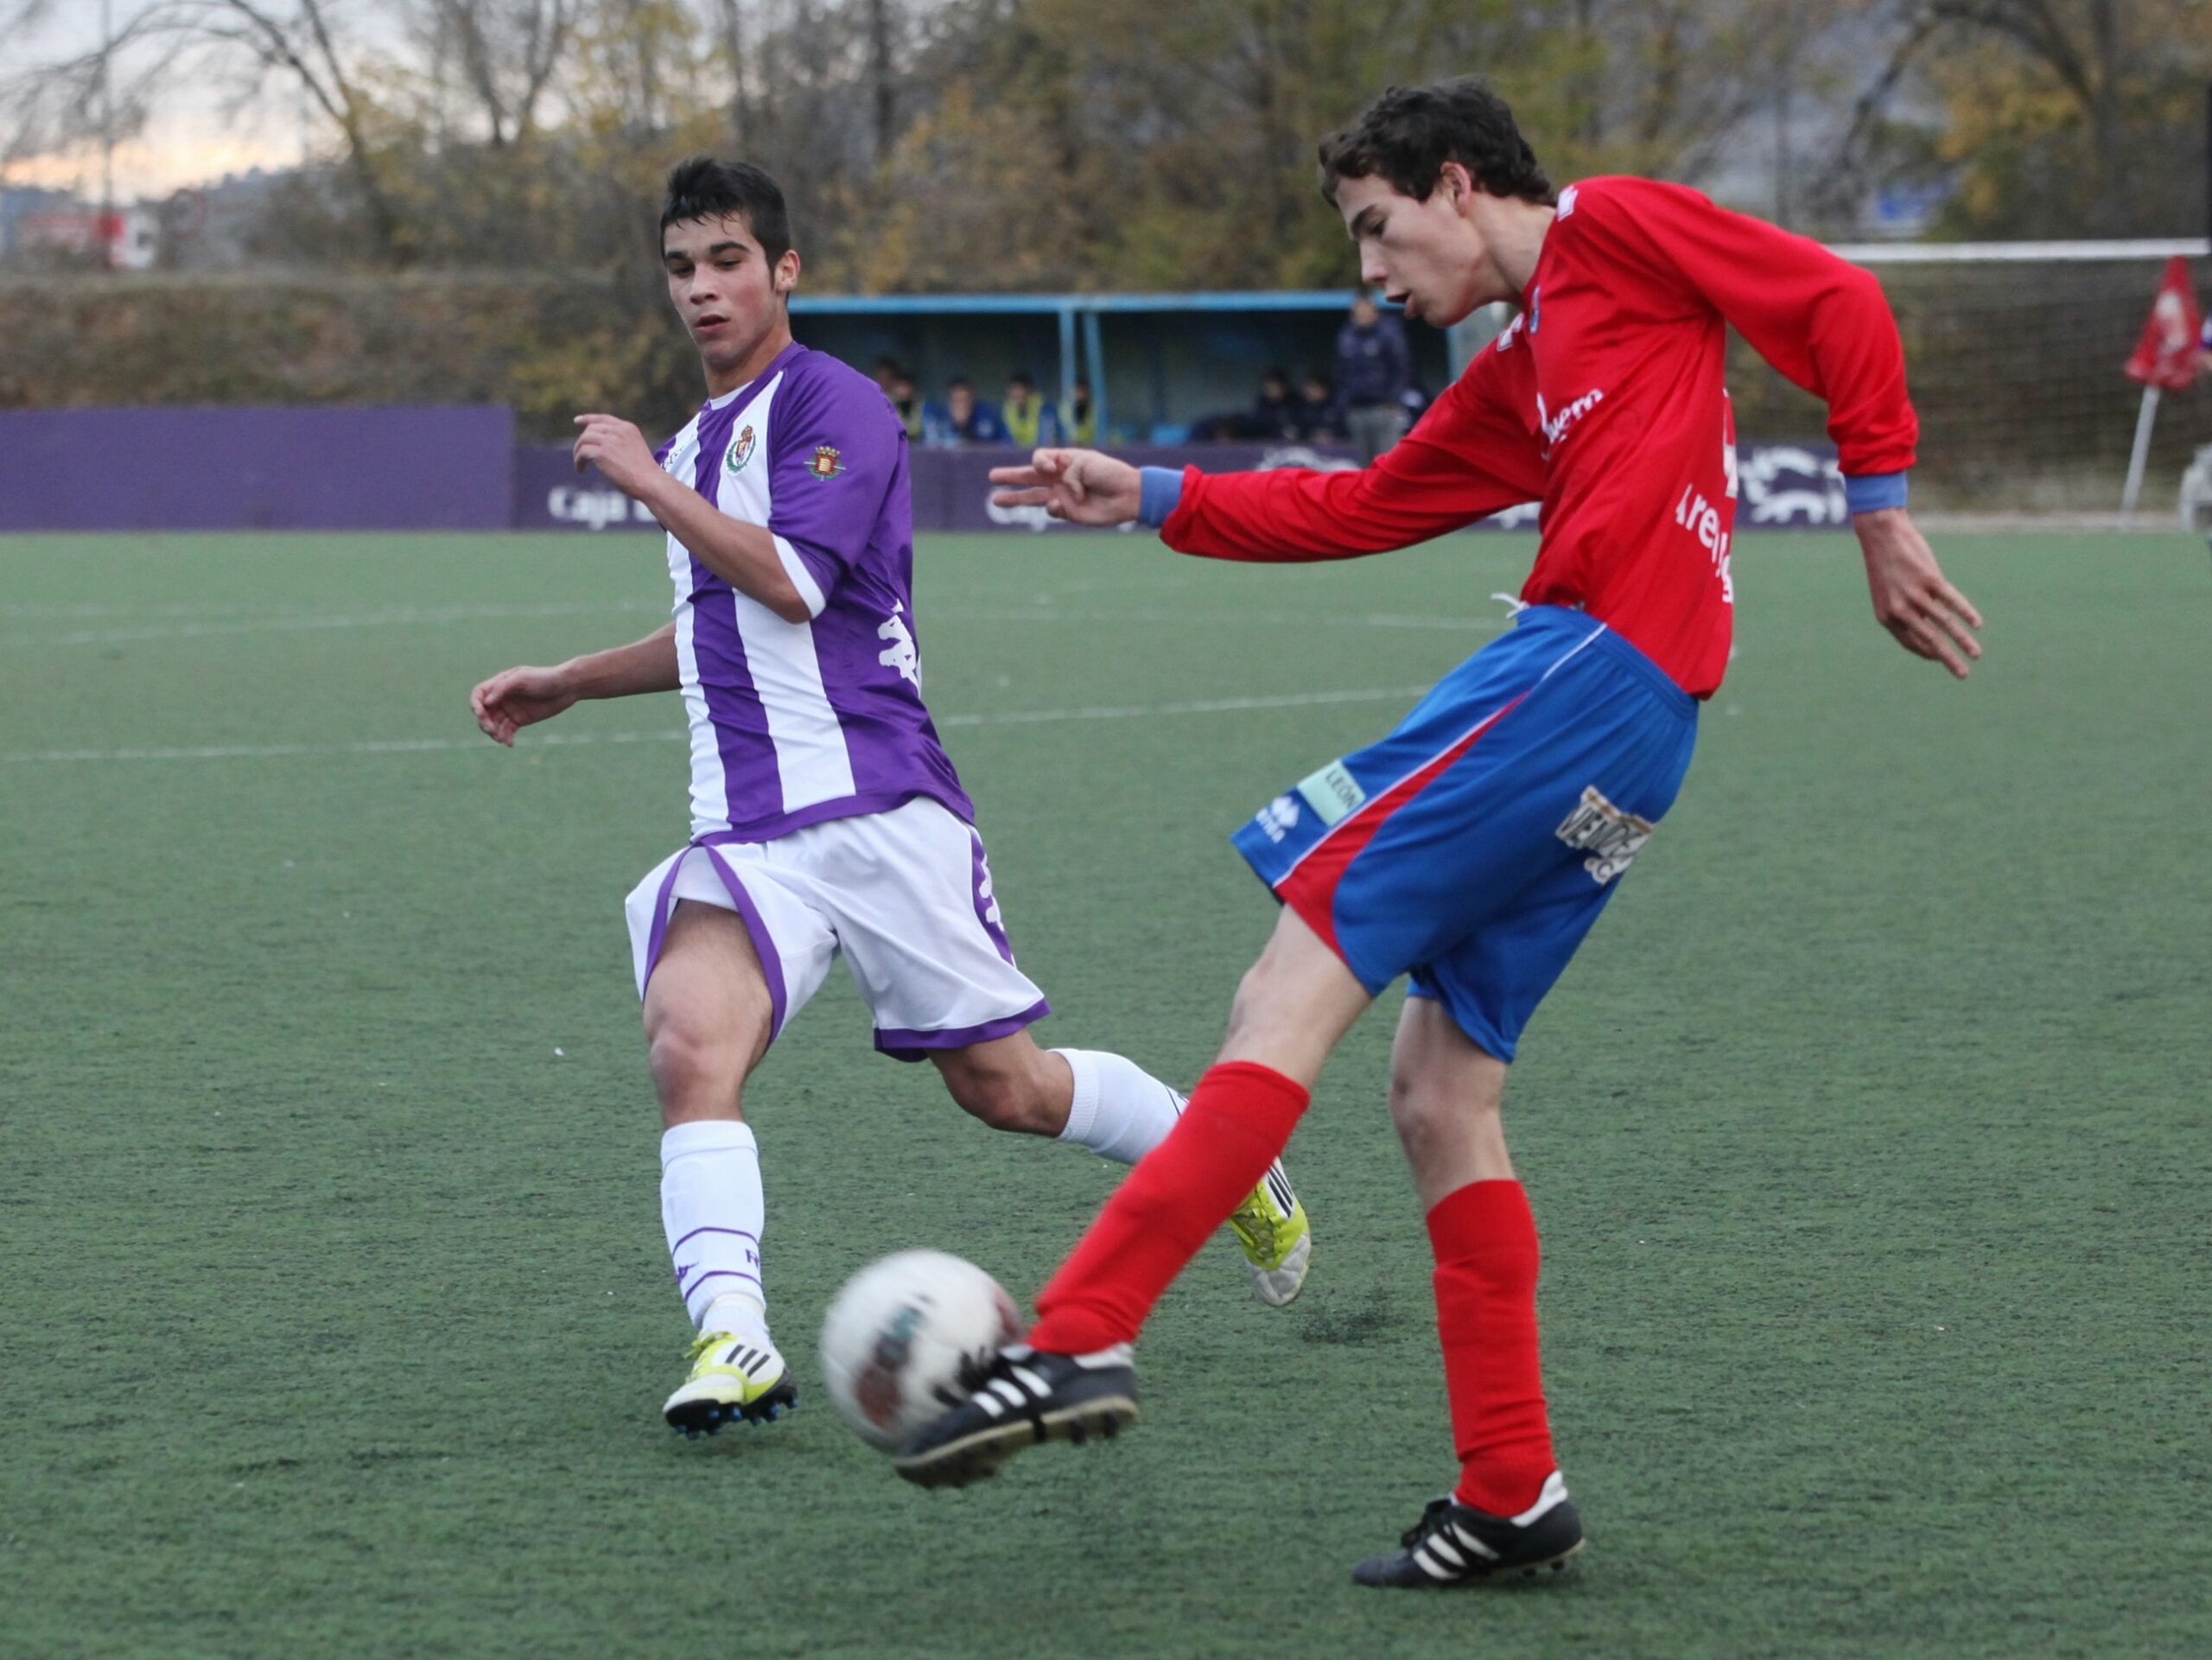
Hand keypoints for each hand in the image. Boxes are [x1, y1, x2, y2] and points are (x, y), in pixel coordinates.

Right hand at [471, 664, 578, 745]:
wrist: (567, 687)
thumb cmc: (544, 678)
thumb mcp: (523, 679)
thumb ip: (503, 688)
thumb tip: (486, 702)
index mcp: (500, 684)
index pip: (479, 694)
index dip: (475, 704)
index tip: (480, 713)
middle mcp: (502, 697)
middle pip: (484, 712)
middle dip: (484, 722)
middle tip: (492, 730)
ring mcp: (510, 709)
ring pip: (494, 724)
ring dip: (493, 732)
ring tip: (500, 738)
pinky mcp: (520, 720)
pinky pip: (507, 731)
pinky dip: (506, 738)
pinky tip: (510, 744)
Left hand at [572, 413, 660, 497]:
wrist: (650, 482)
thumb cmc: (645, 474)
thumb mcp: (635, 450)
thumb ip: (620, 444)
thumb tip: (600, 449)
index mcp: (628, 428)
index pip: (604, 418)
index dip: (588, 418)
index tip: (577, 421)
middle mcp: (618, 431)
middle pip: (591, 429)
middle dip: (583, 441)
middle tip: (580, 455)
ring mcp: (609, 440)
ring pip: (584, 439)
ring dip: (578, 452)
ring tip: (579, 464)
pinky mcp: (602, 453)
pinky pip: (582, 452)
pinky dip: (578, 461)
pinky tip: (580, 470)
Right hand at [989, 448, 1141, 525]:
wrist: (1128, 494)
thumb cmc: (1109, 473)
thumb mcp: (1085, 462)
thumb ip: (1064, 473)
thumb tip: (1054, 498)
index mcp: (1064, 461)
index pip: (1040, 459)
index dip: (1038, 462)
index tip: (1047, 468)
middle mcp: (1060, 478)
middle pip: (1029, 477)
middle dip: (1010, 477)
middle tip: (991, 477)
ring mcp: (1063, 496)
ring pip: (1033, 497)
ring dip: (1014, 499)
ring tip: (996, 500)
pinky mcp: (1069, 513)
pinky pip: (1052, 511)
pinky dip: (1052, 508)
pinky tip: (1057, 504)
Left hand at [1855, 508, 1982, 678]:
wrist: (1882, 535)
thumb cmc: (1887, 565)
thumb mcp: (1888, 593)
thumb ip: (1905, 611)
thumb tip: (1930, 628)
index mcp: (1886, 616)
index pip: (1911, 643)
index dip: (1928, 653)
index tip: (1941, 659)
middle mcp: (1899, 609)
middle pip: (1929, 641)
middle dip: (1948, 660)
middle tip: (1962, 675)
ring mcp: (1915, 594)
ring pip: (1944, 624)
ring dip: (1963, 642)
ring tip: (1977, 654)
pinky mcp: (1929, 579)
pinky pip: (1952, 601)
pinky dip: (1966, 613)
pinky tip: (1977, 625)